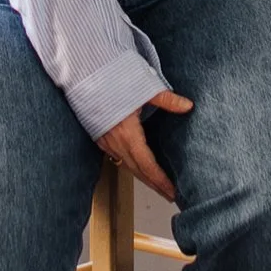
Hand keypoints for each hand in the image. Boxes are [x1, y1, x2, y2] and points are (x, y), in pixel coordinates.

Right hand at [98, 89, 190, 205]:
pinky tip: (139, 166)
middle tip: (170, 195)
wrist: (83, 75)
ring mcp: (105, 141)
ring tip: (158, 185)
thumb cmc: (112, 79)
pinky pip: (118, 157)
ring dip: (143, 177)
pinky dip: (132, 166)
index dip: (160, 180)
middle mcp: (115, 142)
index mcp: (127, 133)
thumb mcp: (144, 87)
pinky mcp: (100, 137)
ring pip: (127, 166)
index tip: (172, 191)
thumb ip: (167, 99)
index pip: (147, 165)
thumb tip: (188, 106)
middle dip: (154, 185)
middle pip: (138, 171)